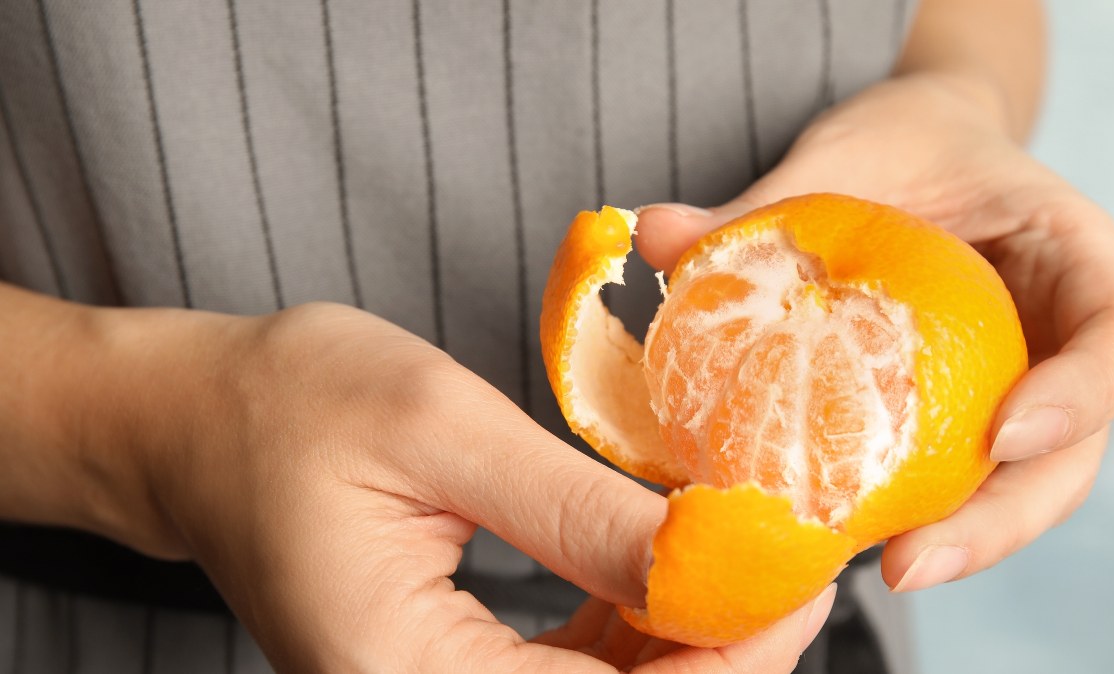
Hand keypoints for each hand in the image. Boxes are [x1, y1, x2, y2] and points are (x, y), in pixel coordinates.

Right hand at [82, 301, 830, 671]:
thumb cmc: (291, 404)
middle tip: (786, 569)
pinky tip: (671, 568)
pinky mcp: (449, 670)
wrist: (201, 417)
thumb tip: (717, 560)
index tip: (795, 580)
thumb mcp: (443, 430)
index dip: (725, 657)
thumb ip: (579, 511)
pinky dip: (637, 629)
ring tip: (744, 559)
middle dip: (719, 654)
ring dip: (688, 641)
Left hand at [634, 72, 1113, 592]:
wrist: (918, 153)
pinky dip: (909, 510)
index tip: (1005, 432)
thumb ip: (767, 201)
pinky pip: (953, 476)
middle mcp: (1064, 337)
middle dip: (1004, 518)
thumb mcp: (848, 155)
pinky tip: (839, 532)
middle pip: (1076, 452)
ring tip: (879, 569)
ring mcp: (1024, 388)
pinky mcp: (967, 419)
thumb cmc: (903, 144)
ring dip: (959, 539)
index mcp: (1072, 255)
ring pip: (1021, 488)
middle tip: (909, 562)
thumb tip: (656, 234)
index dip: (1084, 395)